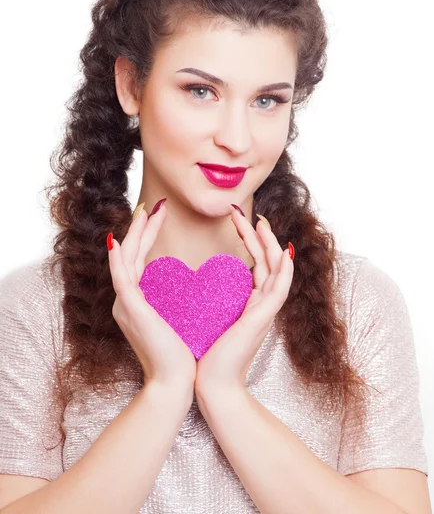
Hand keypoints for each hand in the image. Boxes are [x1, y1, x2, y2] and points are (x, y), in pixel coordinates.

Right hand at [107, 202, 196, 397]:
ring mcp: (125, 305)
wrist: (175, 382)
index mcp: (137, 302)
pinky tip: (120, 241)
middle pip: (129, 255)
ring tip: (147, 212)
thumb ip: (175, 301)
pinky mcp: (130, 309)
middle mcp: (126, 301)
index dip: (146, 237)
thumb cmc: (181, 355)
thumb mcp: (178, 320)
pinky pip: (121, 278)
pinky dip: (119, 259)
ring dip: (134, 234)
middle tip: (154, 207)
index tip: (158, 218)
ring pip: (124, 260)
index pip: (139, 260)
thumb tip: (187, 285)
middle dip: (141, 229)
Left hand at [194, 207, 293, 396]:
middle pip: (268, 261)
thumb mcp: (210, 320)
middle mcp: (261, 305)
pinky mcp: (262, 319)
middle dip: (259, 236)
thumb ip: (212, 301)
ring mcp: (265, 312)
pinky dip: (283, 270)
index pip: (255, 264)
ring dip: (271, 244)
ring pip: (277, 270)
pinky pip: (279, 290)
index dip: (250, 242)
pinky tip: (281, 252)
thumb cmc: (206, 356)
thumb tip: (197, 285)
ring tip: (260, 222)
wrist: (213, 385)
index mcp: (249, 304)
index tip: (238, 222)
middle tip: (247, 213)